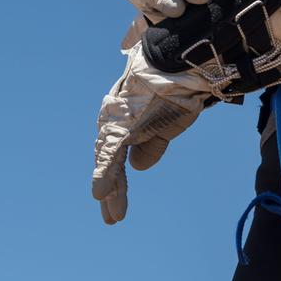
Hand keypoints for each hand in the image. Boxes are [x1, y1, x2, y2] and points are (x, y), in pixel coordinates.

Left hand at [92, 46, 211, 224]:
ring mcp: (117, 123)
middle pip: (109, 161)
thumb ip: (152, 145)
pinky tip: (100, 195)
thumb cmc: (177, 88)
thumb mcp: (167, 124)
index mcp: (127, 120)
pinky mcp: (122, 125)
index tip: (116, 201)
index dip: (116, 178)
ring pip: (108, 162)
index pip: (117, 154)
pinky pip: (110, 156)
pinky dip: (105, 176)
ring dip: (111, 190)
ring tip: (111, 214)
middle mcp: (117, 121)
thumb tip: (136, 168)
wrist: (180, 63)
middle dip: (112, 190)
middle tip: (111, 217)